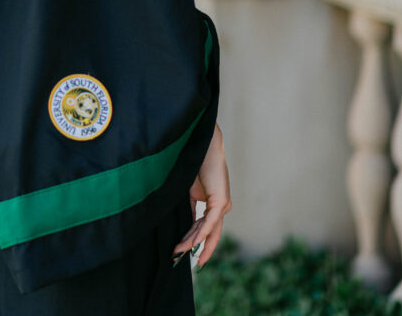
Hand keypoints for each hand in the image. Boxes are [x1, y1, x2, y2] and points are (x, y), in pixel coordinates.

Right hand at [172, 122, 231, 268]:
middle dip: (195, 248)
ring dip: (192, 242)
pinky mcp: (221, 201)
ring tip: (178, 252)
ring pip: (208, 230)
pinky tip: (192, 243)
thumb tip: (182, 222)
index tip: (182, 251)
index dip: (193, 239)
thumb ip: (189, 205)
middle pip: (209, 233)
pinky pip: (210, 222)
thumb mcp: (189, 187)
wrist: (204, 143)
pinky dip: (201, 233)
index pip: (204, 226)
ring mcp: (222, 204)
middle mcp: (220, 205)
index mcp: (213, 201)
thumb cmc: (195, 160)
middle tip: (180, 259)